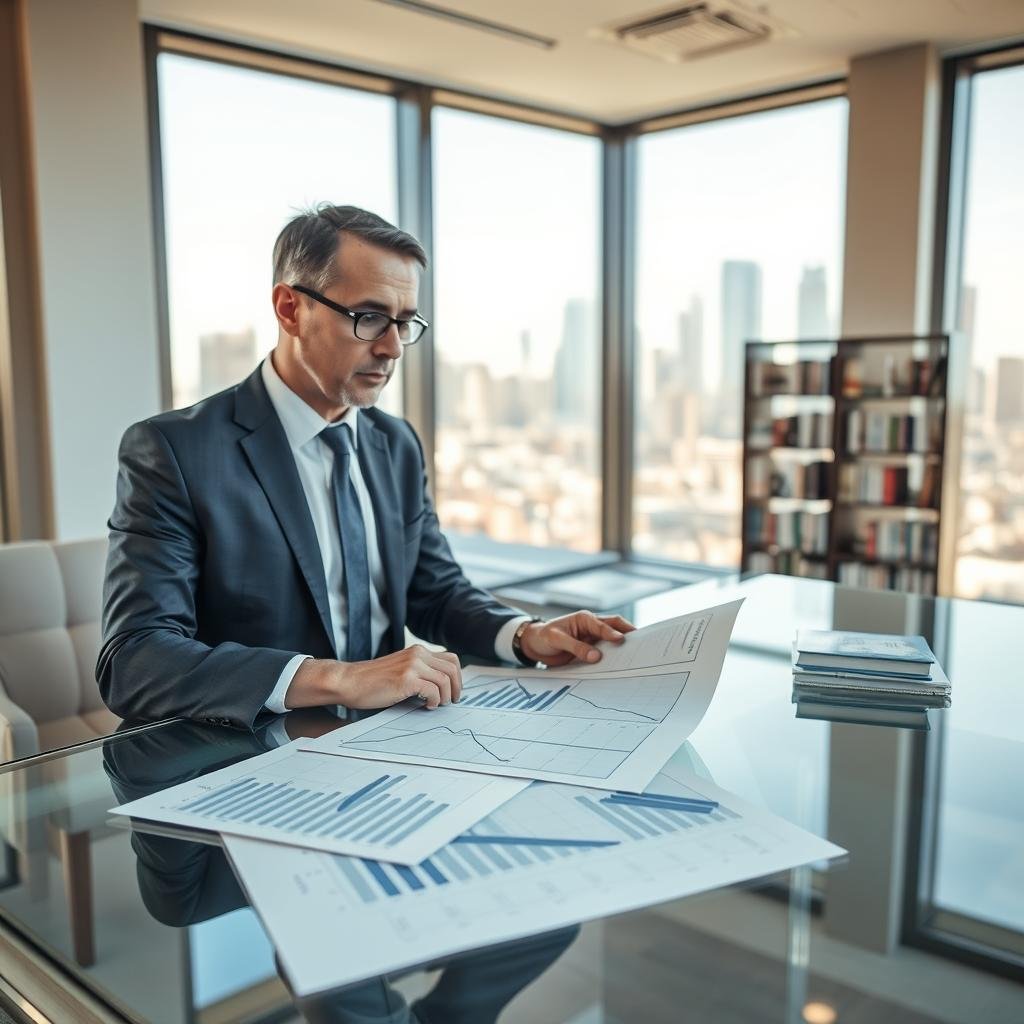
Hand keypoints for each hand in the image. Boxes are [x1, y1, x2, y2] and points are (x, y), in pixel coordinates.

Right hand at [287, 646, 461, 710]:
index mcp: (418, 651)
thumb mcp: (401, 668)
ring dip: (446, 696)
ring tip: (437, 704)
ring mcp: (412, 665)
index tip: (455, 690)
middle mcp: (418, 654)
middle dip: (457, 687)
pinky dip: (434, 701)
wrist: (350, 681)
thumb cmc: (373, 680)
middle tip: (452, 701)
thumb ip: (420, 671)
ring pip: (445, 680)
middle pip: (453, 668)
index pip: (451, 659)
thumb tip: (442, 685)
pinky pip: (433, 691)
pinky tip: (427, 706)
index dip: (458, 676)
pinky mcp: (406, 679)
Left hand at [519, 612, 635, 667]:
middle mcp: (591, 625)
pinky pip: (607, 650)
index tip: (621, 641)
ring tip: (637, 653)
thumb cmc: (544, 637)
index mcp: (584, 618)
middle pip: (615, 626)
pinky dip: (615, 654)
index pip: (602, 625)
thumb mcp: (556, 640)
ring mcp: (594, 637)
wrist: (536, 645)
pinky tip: (622, 662)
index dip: (612, 633)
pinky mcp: (593, 648)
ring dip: (624, 644)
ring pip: (614, 638)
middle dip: (628, 632)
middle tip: (641, 643)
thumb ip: (576, 647)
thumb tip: (596, 656)